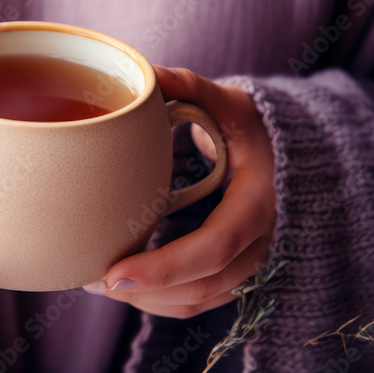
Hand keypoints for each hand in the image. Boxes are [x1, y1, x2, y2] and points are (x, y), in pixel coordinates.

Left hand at [83, 66, 275, 317]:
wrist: (282, 151)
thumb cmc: (245, 123)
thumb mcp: (225, 100)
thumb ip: (189, 86)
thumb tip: (148, 73)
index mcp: (258, 201)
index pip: (214, 248)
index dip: (166, 267)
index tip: (114, 273)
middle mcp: (259, 240)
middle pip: (203, 285)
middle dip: (146, 291)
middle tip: (90, 279)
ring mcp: (250, 261)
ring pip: (199, 300)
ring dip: (148, 300)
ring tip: (95, 283)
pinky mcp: (233, 270)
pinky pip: (199, 300)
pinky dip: (161, 301)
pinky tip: (121, 284)